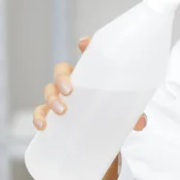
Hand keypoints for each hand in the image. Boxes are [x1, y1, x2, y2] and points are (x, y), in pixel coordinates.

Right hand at [32, 37, 146, 131]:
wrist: (103, 136)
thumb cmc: (113, 114)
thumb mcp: (126, 113)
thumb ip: (135, 116)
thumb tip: (140, 122)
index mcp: (93, 76)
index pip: (89, 56)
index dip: (85, 46)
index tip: (84, 43)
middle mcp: (75, 83)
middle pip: (62, 70)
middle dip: (62, 78)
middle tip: (70, 91)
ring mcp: (62, 98)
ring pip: (49, 89)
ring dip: (52, 98)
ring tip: (61, 110)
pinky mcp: (54, 115)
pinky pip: (41, 112)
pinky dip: (39, 117)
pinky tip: (43, 125)